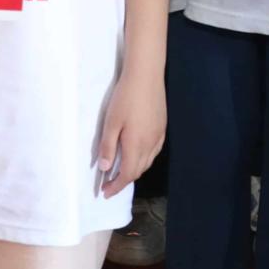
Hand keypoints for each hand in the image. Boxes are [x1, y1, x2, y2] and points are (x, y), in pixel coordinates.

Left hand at [94, 68, 165, 193]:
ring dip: (134, 170)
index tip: (105, 192)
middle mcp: (150, 145)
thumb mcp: (111, 122)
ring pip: (147, 162)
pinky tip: (137, 153)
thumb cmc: (125, 98)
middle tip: (109, 183)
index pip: (127, 174)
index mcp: (136, 145)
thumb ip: (108, 147)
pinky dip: (144, 159)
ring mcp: (159, 136)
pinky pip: (154, 151)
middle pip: (138, 170)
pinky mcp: (163, 127)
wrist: (146, 76)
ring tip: (121, 170)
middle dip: (124, 181)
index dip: (116, 186)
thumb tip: (104, 168)